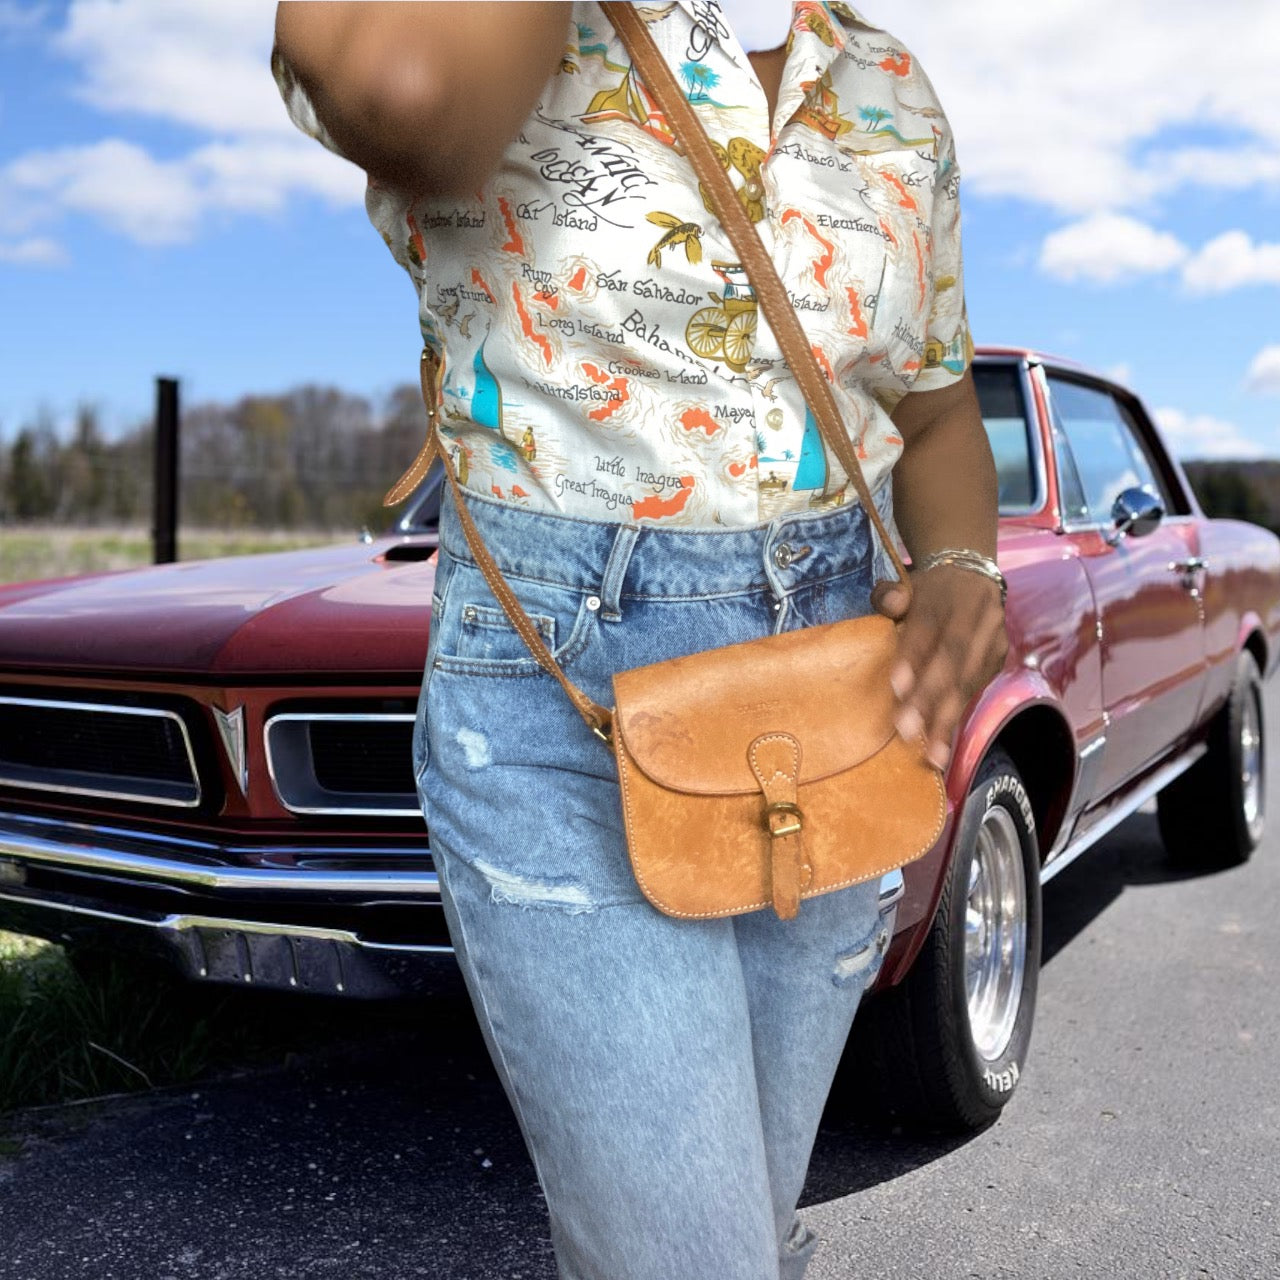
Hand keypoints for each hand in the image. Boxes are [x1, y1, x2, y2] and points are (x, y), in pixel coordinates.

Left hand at [870, 564, 1008, 770]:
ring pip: (969, 681)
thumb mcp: (907, 584)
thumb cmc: (928, 591)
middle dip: (930, 697)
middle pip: (954, 659)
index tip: (897, 686)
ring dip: (948, 718)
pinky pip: (976, 691)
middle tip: (907, 729)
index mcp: (950, 594)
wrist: (972, 575)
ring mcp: (994, 639)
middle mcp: (979, 616)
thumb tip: (890, 602)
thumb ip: (892, 594)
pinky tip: (943, 744)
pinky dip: (957, 718)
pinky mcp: (999, 660)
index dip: (914, 655)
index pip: (931, 625)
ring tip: (932, 753)